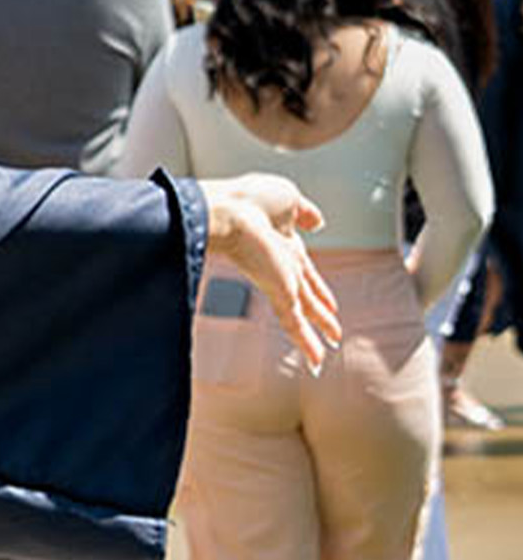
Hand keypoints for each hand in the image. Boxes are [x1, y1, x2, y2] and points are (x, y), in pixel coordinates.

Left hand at [204, 173, 341, 368]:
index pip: (305, 269)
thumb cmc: (247, 198)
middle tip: (333, 332)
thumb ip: (304, 212)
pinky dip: (307, 343)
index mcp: (283, 242)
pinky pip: (295, 323)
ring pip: (303, 312)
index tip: (329, 301)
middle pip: (306, 294)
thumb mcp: (287, 198)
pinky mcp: (277, 292)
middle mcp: (281, 264)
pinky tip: (316, 361)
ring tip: (325, 353)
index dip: (319, 286)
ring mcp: (280, 280)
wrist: (226, 210)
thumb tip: (319, 221)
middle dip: (321, 313)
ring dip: (317, 332)